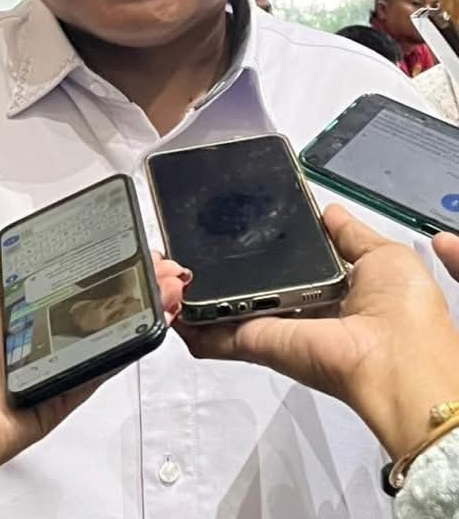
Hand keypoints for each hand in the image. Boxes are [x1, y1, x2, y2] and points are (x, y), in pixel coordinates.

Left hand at [0, 229, 185, 489]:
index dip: (84, 268)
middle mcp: (18, 348)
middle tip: (152, 264)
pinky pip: (93, 372)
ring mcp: (38, 375)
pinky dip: (123, 349)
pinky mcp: (52, 400)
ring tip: (165, 285)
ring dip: (135, 310)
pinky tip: (149, 321)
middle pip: (84, 309)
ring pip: (98, 336)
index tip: (109, 248)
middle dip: (123, 284)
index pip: (50, 287)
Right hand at [178, 205, 458, 457]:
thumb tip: (328, 211)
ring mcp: (279, 331)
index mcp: (337, 292)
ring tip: (173, 265)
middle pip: (258, 290)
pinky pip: (218, 336)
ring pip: (232, 312)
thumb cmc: (404, 311)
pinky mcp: (260, 344)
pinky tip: (172, 304)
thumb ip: (351, 234)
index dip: (270, 249)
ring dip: (204, 295)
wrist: (398, 364)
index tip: (244, 225)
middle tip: (196, 241)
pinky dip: (192, 325)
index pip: (295, 268)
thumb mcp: (385, 257)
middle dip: (229, 269)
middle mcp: (305, 313)